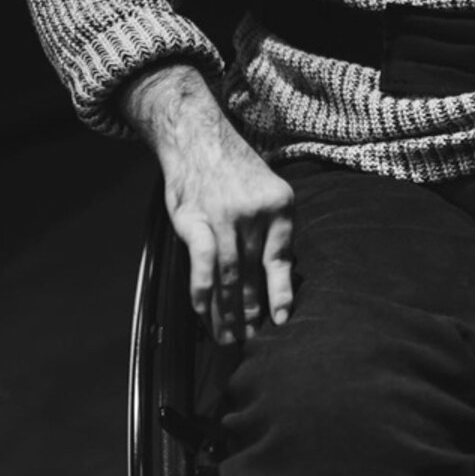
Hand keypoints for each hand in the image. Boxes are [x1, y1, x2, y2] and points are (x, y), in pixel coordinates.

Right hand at [122, 65, 295, 343]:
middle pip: (254, 273)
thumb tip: (278, 281)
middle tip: (250, 338)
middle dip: (251, 310)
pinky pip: (203, 263)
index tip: (280, 320)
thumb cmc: (235, 172)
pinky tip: (203, 313)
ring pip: (229, 275)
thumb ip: (274, 232)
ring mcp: (223, 216)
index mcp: (281, 206)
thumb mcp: (269, 192)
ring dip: (227, 310)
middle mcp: (255, 212)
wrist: (198, 136)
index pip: (281, 259)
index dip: (280, 293)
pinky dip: (203, 290)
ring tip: (228, 336)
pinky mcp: (193, 219)